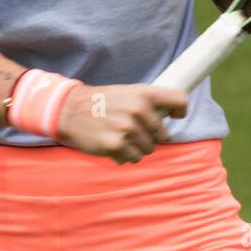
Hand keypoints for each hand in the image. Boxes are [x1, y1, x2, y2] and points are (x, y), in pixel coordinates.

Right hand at [54, 83, 187, 164]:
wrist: (70, 110)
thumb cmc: (103, 102)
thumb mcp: (128, 92)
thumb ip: (149, 103)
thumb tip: (172, 117)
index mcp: (144, 94)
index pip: (180, 101)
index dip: (180, 111)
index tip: (175, 116)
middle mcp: (138, 109)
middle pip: (163, 135)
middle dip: (150, 136)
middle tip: (131, 129)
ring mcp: (127, 128)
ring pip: (148, 149)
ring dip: (136, 147)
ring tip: (120, 136)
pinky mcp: (116, 145)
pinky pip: (133, 158)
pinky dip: (125, 156)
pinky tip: (112, 144)